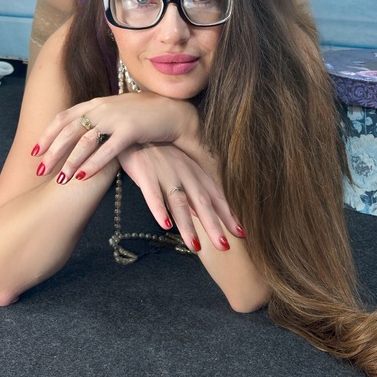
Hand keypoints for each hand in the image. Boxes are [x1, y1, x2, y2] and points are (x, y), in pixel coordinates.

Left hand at [31, 93, 200, 181]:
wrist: (172, 111)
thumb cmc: (143, 115)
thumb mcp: (115, 112)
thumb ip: (97, 119)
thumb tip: (80, 132)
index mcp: (96, 103)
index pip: (64, 118)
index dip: (47, 135)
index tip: (35, 151)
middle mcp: (102, 108)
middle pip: (69, 130)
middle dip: (52, 152)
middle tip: (40, 170)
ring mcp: (116, 118)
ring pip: (85, 141)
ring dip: (70, 160)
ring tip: (59, 178)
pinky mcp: (131, 130)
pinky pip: (107, 149)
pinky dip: (93, 163)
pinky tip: (82, 176)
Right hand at [118, 143, 242, 251]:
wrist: (134, 130)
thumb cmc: (158, 153)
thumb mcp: (180, 170)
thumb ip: (191, 192)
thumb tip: (202, 215)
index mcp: (194, 173)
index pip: (215, 197)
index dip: (228, 215)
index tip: (242, 233)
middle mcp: (184, 173)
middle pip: (202, 202)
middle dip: (213, 225)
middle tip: (225, 247)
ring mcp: (165, 173)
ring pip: (179, 202)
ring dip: (188, 225)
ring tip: (196, 246)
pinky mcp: (145, 173)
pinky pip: (152, 194)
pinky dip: (159, 209)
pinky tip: (165, 225)